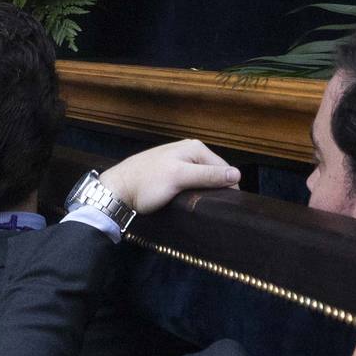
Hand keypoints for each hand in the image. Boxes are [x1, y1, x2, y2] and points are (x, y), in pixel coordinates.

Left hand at [99, 138, 240, 216]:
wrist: (118, 189)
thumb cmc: (147, 183)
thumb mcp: (179, 178)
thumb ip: (208, 175)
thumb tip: (237, 174)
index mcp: (195, 148)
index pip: (224, 168)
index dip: (228, 187)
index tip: (227, 207)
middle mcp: (190, 150)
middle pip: (214, 172)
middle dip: (217, 188)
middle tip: (213, 208)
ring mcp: (180, 160)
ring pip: (203, 177)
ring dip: (205, 190)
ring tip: (202, 205)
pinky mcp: (172, 171)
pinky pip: (192, 180)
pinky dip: (195, 190)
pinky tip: (190, 199)